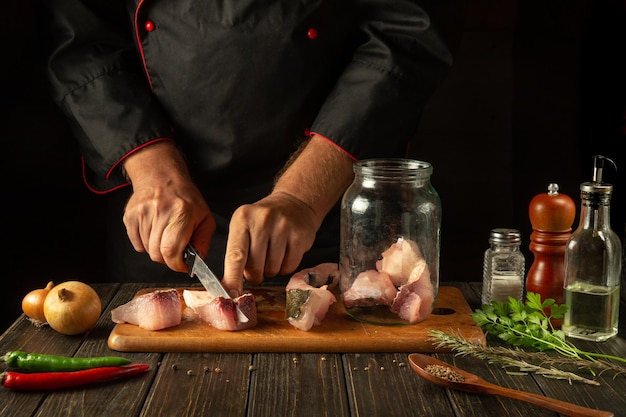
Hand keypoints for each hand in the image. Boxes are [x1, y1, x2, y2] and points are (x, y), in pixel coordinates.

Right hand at [122, 141, 215, 271]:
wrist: (162, 178)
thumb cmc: (186, 199)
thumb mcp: (205, 218)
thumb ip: (203, 241)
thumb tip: (197, 261)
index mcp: (182, 213)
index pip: (171, 250)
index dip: (176, 264)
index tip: (181, 265)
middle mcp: (160, 212)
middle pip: (157, 254)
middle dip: (167, 258)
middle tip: (174, 249)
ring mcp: (142, 213)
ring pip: (147, 250)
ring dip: (157, 249)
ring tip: (165, 234)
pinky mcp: (130, 216)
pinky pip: (136, 244)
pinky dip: (145, 244)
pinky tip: (154, 231)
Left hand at [221, 134, 354, 296]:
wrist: (294, 203)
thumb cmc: (264, 221)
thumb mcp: (244, 228)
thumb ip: (236, 254)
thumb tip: (230, 287)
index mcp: (243, 218)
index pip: (235, 255)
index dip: (233, 278)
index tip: (232, 295)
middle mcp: (263, 220)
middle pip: (255, 266)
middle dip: (255, 273)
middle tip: (258, 264)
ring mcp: (284, 226)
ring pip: (272, 269)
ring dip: (271, 270)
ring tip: (273, 253)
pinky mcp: (300, 235)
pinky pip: (289, 267)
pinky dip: (285, 267)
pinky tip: (285, 253)